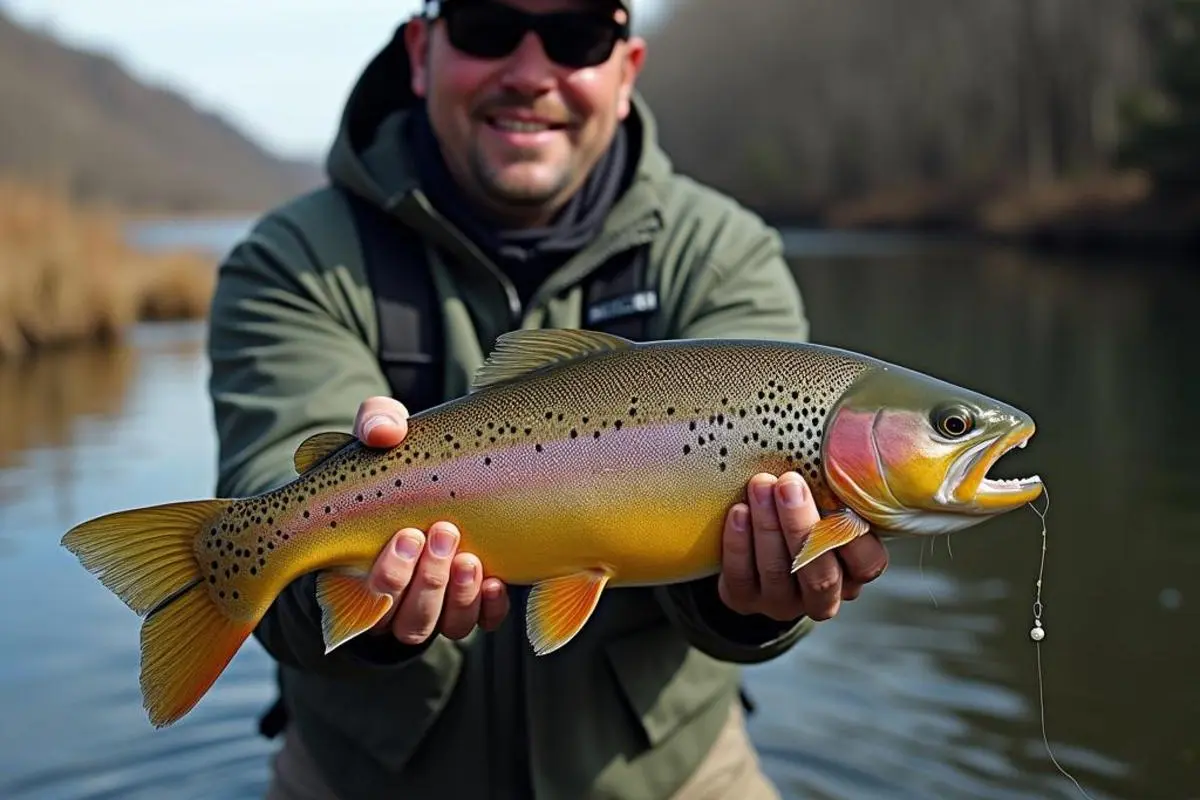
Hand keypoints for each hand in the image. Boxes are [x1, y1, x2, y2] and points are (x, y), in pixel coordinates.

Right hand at [351, 396, 509, 644]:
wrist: (439, 473)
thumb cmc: (400, 457)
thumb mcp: (383, 434)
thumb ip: (375, 422)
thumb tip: (383, 433)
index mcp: (355, 570)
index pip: (363, 602)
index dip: (388, 577)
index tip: (408, 533)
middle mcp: (393, 600)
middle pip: (408, 619)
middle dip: (427, 581)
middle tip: (444, 532)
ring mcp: (435, 606)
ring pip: (443, 627)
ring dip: (457, 598)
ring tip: (470, 558)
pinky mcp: (471, 604)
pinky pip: (481, 623)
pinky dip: (489, 609)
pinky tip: (497, 581)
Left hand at [717, 472, 888, 621]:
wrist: (753, 554)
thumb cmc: (802, 517)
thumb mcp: (826, 506)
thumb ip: (836, 491)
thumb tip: (843, 441)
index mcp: (852, 573)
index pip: (867, 564)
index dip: (854, 537)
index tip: (838, 498)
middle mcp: (822, 596)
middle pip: (820, 574)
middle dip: (802, 525)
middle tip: (789, 483)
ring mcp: (782, 603)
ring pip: (777, 572)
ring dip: (768, 526)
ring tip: (760, 486)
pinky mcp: (744, 601)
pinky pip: (741, 576)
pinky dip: (739, 543)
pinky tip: (738, 512)